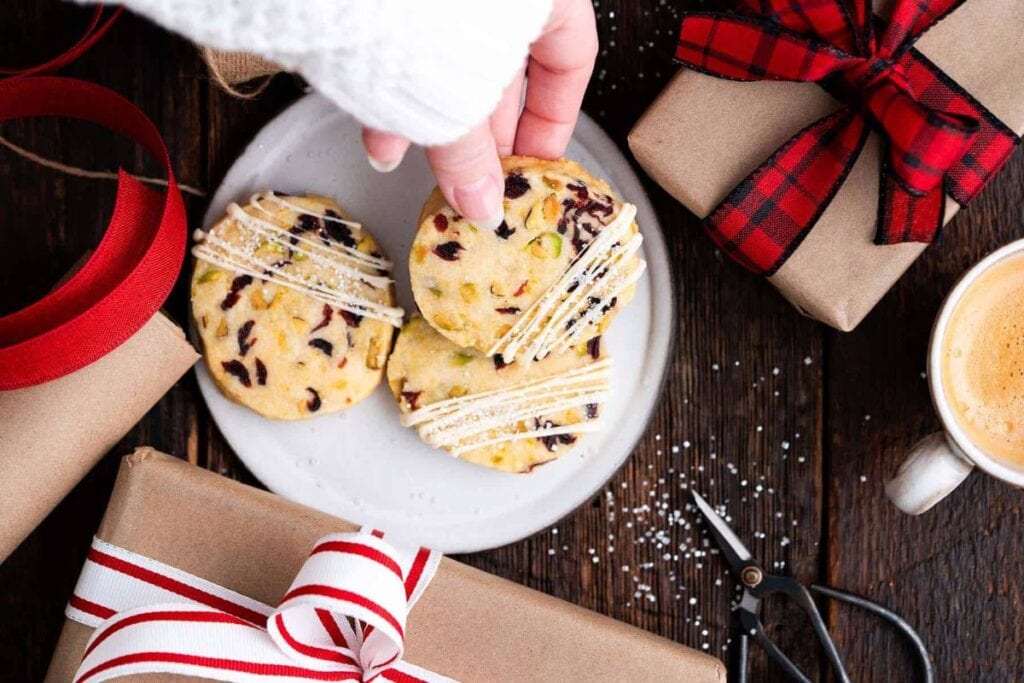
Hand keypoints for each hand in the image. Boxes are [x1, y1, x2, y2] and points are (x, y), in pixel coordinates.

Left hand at [361, 0, 597, 228]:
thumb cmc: (422, 0)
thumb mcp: (460, 97)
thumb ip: (472, 154)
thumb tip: (482, 202)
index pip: (571, 59)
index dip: (554, 122)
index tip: (531, 168)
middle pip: (503, 65)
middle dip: (479, 133)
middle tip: (469, 178)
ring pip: (448, 55)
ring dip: (429, 119)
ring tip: (412, 164)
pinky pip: (408, 41)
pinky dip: (394, 88)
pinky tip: (379, 132)